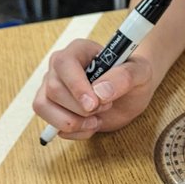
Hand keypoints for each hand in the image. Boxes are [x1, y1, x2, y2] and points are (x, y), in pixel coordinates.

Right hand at [32, 39, 155, 139]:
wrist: (131, 93)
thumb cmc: (134, 76)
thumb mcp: (140, 72)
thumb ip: (124, 77)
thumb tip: (100, 93)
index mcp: (78, 50)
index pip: (64, 63)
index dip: (76, 86)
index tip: (93, 104)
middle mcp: (60, 68)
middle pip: (53, 89)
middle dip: (80, 107)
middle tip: (105, 107)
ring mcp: (52, 88)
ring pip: (43, 107)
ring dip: (73, 122)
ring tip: (97, 120)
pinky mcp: (53, 109)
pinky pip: (53, 126)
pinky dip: (75, 133)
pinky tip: (91, 125)